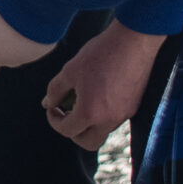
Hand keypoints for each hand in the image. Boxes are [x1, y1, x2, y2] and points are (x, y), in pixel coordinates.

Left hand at [42, 21, 166, 152]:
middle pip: (88, 143)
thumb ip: (55, 90)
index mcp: (91, 112)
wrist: (135, 40)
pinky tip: (98, 95)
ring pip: (102, 131)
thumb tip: (47, 103)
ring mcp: (125, 114)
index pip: (67, 131)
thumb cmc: (101, 53)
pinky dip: (103, 115)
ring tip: (82, 101)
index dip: (54, 120)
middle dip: (73, 132)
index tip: (53, 107)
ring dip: (89, 123)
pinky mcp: (134, 106)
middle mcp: (110, 119)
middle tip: (66, 114)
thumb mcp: (70, 70)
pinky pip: (115, 120)